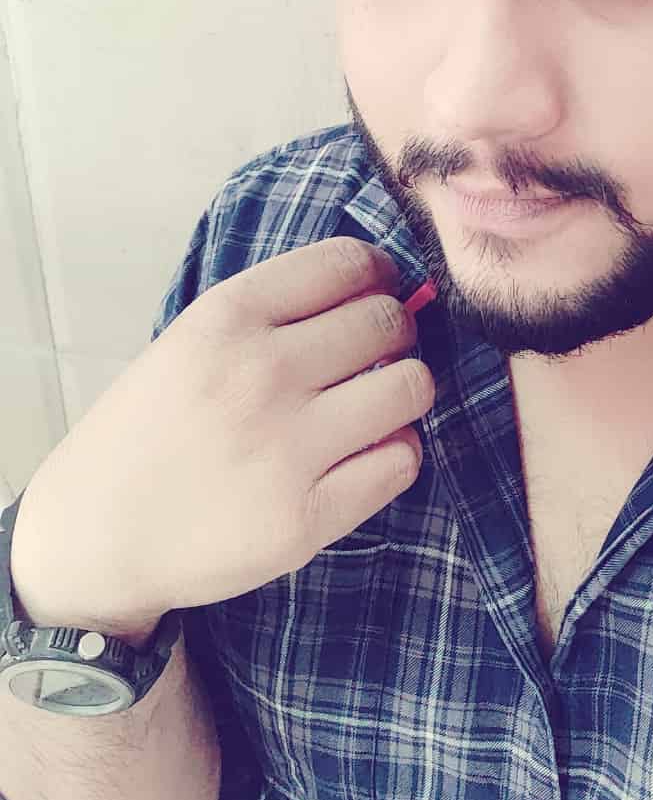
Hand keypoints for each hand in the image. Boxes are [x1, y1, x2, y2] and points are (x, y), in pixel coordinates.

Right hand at [10, 238, 434, 633]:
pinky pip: (401, 462)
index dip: (378, 274)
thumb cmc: (151, 430)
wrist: (94, 537)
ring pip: (411, 387)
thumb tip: (378, 286)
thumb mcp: (190, 342)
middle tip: (378, 356)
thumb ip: (272, 314)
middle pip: (388, 321)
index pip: (349, 262)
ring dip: (406, 392)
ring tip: (376, 407)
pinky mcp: (304, 519)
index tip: (376, 291)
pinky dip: (396, 454)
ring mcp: (285, 448)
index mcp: (226, 317)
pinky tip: (364, 457)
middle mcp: (260, 373)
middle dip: (396, 334)